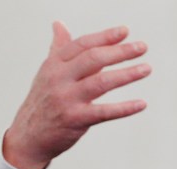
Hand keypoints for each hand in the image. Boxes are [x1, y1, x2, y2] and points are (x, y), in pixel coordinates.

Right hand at [3, 21, 151, 168]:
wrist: (29, 136)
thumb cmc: (43, 102)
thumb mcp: (47, 73)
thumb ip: (58, 49)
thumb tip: (59, 25)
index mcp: (54, 64)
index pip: (82, 45)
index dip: (105, 37)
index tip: (125, 32)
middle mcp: (59, 79)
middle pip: (93, 59)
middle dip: (120, 52)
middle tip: (142, 47)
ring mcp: (67, 99)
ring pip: (101, 82)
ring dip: (127, 74)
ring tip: (147, 69)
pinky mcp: (75, 120)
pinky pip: (104, 112)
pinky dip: (125, 108)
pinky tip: (141, 104)